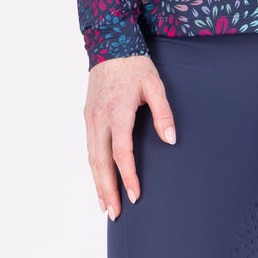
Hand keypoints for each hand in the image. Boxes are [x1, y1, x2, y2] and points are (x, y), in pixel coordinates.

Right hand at [85, 53, 176, 218]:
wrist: (109, 45)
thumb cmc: (135, 66)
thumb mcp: (155, 85)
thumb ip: (163, 113)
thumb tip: (170, 139)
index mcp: (117, 112)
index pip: (121, 152)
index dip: (128, 176)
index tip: (136, 195)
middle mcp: (99, 119)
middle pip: (100, 162)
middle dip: (107, 190)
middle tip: (115, 213)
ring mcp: (90, 119)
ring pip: (91, 158)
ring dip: (97, 184)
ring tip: (105, 206)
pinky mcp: (87, 118)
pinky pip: (89, 149)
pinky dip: (93, 169)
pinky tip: (99, 182)